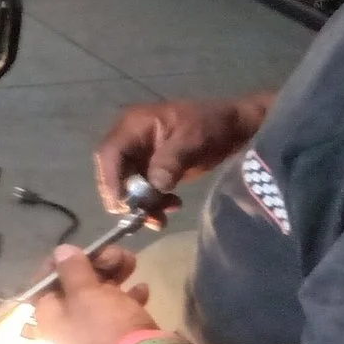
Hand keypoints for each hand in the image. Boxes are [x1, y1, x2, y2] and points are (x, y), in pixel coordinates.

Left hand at [30, 244, 155, 343]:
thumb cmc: (106, 325)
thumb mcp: (85, 292)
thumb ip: (71, 269)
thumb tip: (60, 251)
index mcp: (51, 315)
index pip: (43, 283)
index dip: (58, 264)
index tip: (76, 249)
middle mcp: (68, 324)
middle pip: (75, 285)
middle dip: (95, 264)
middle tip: (114, 253)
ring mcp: (94, 331)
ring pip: (101, 293)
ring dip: (116, 273)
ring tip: (132, 261)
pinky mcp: (118, 335)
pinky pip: (121, 309)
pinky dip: (130, 295)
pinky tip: (143, 288)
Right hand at [91, 93, 269, 211]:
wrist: (235, 126)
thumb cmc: (212, 125)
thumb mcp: (193, 139)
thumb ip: (171, 160)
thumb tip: (155, 186)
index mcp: (134, 124)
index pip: (109, 153)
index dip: (109, 179)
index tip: (121, 205)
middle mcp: (130, 139)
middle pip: (112, 171)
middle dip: (125, 197)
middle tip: (139, 218)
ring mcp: (140, 154)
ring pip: (126, 184)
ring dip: (140, 204)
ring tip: (160, 219)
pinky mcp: (151, 167)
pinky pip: (142, 189)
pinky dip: (153, 202)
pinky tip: (171, 206)